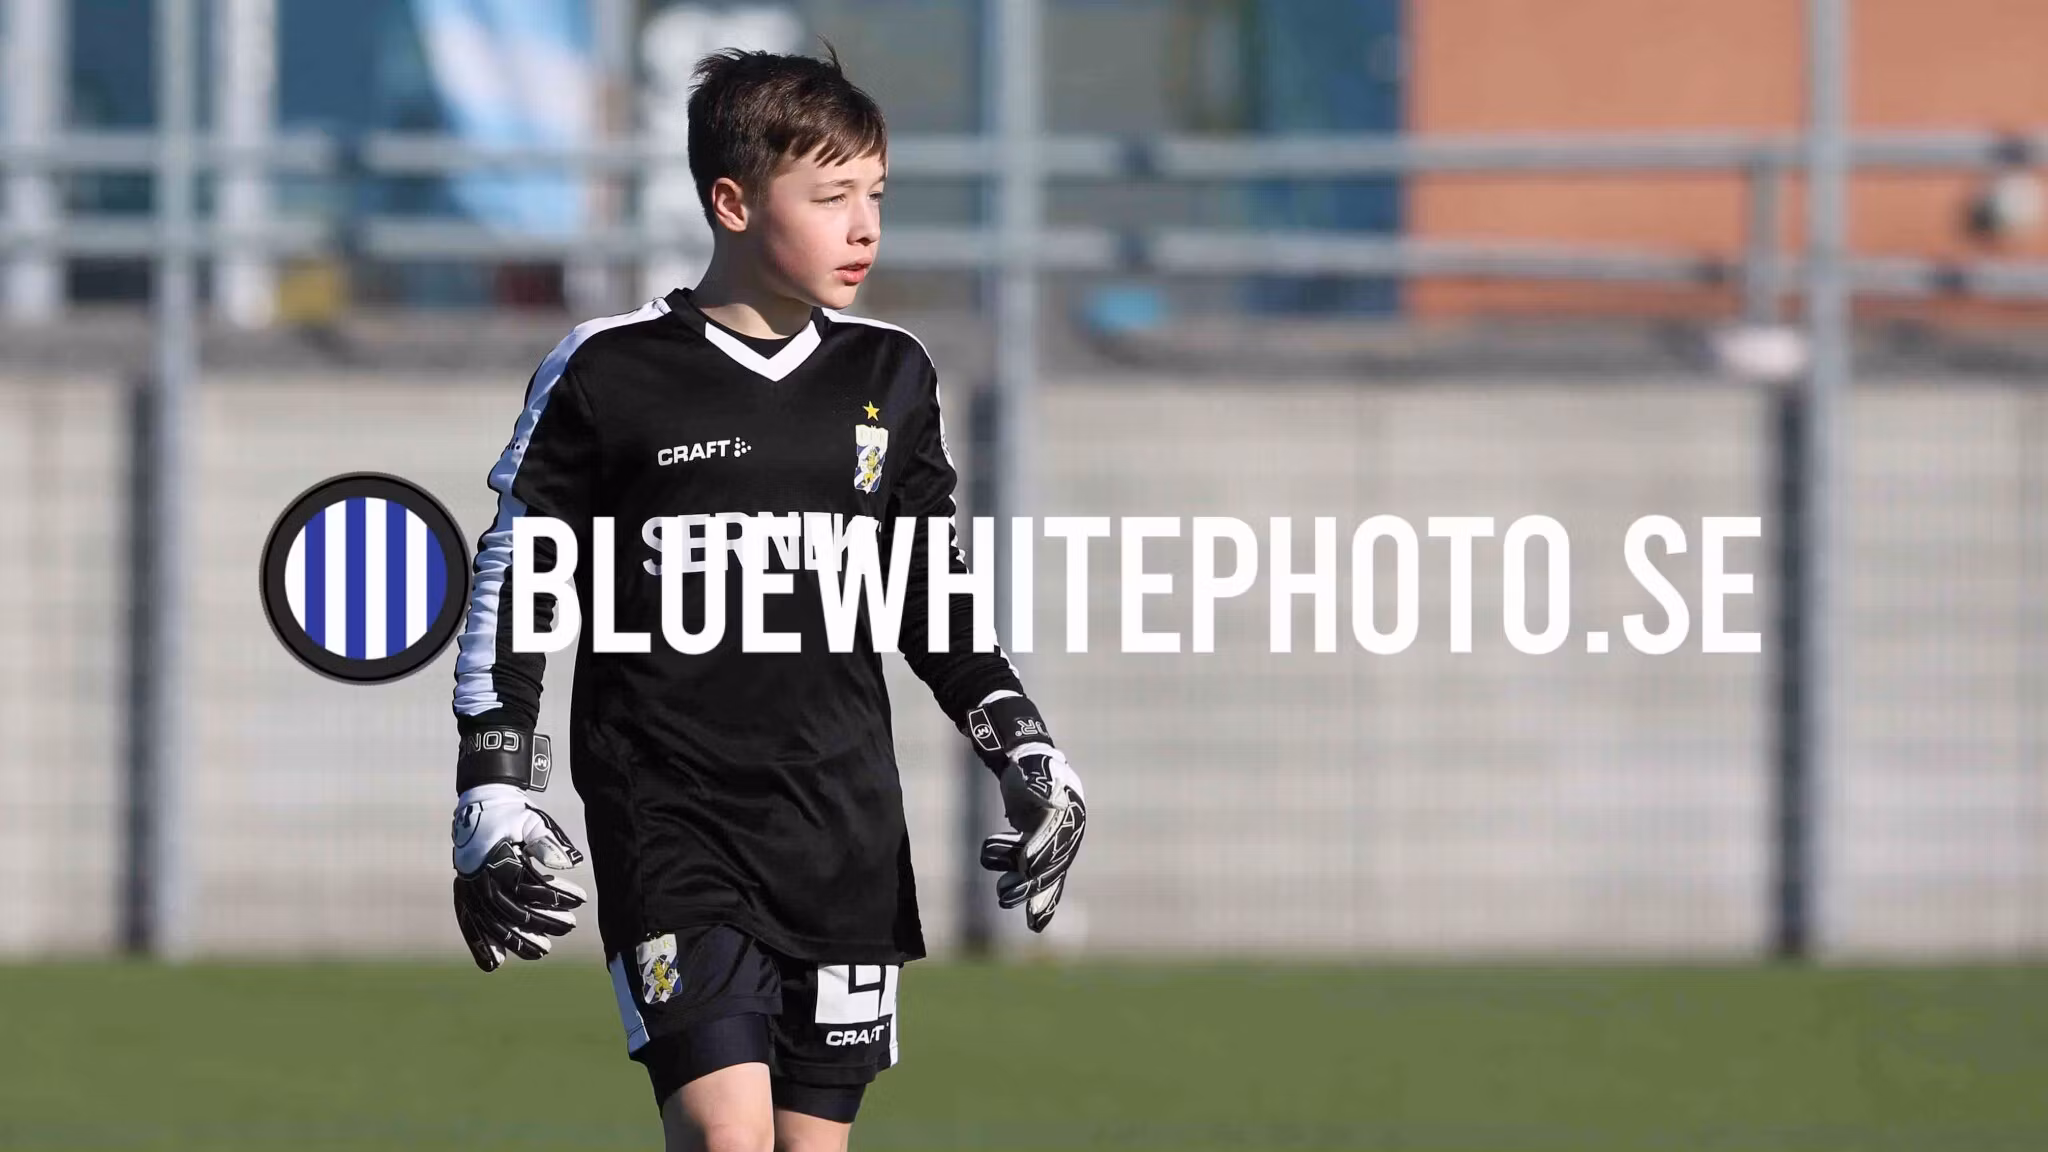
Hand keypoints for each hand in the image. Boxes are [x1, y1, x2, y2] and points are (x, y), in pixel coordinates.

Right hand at [451, 783, 587, 970]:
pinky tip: (494, 965)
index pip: (527, 884)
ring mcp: (468, 886)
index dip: (554, 895)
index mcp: (496, 856)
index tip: (579, 900)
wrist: (480, 804)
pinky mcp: (465, 892)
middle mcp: (479, 875)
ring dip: (516, 940)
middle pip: (511, 908)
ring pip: (492, 922)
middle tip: (569, 927)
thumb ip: (548, 844)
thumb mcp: (532, 822)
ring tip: (542, 952)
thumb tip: (569, 865)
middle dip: (542, 922)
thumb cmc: (512, 814)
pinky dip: (480, 944)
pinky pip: (470, 923)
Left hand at [980, 744, 1086, 932]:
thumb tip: (1051, 800)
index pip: (1056, 836)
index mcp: (1071, 814)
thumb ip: (1039, 783)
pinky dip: (1041, 902)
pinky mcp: (1041, 856)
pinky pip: (1043, 882)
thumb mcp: (1034, 770)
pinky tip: (1036, 925)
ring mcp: (1055, 848)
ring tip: (1003, 897)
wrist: (1030, 768)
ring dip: (1025, 890)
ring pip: (1043, 877)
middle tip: (1007, 894)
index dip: (1041, 849)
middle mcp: (1067, 835)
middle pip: (1052, 865)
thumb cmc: (1032, 767)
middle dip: (1031, 882)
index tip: (1026, 862)